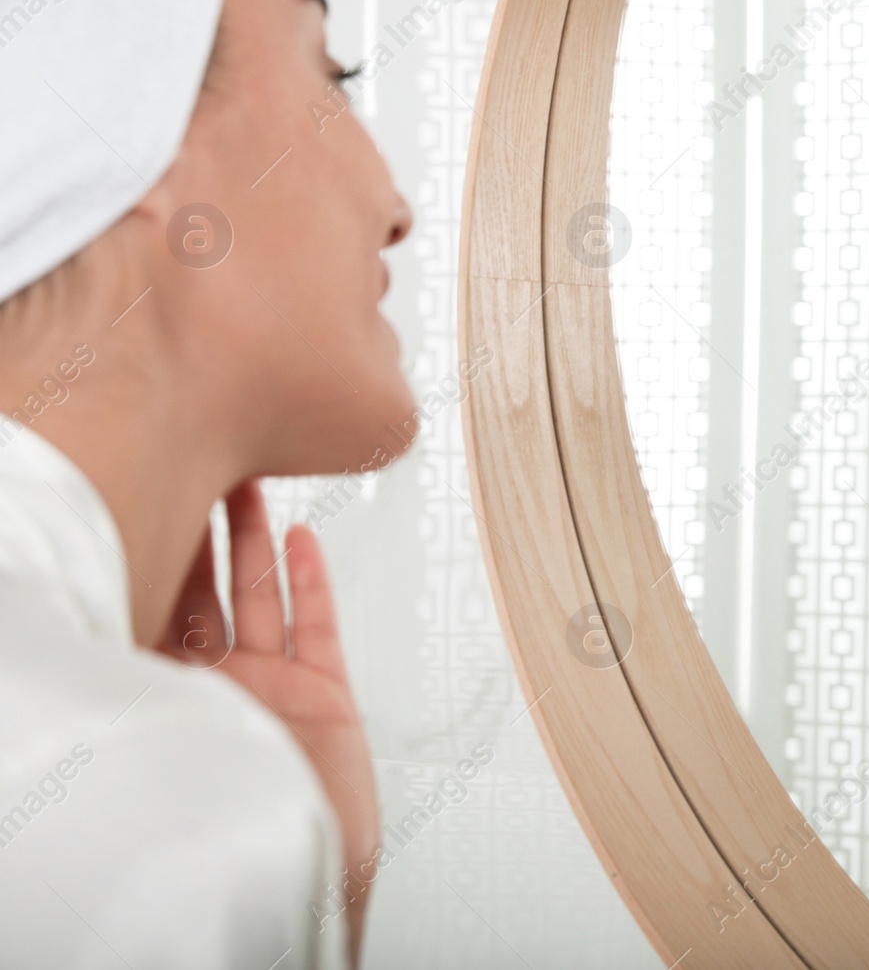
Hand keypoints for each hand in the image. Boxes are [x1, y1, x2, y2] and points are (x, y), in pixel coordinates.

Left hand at [157, 480, 376, 965]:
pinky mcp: (320, 697)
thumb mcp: (146, 734)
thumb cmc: (213, 830)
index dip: (137, 546)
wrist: (293, 880)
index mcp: (154, 695)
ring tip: (244, 479)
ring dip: (250, 537)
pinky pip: (315, 626)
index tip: (128, 489)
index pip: (137, 604)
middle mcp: (206, 687)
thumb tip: (75, 611)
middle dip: (190, 523)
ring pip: (255, 595)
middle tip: (190, 461)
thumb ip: (130, 673)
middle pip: (194, 588)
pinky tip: (300, 541)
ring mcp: (267, 688)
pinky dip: (308, 581)